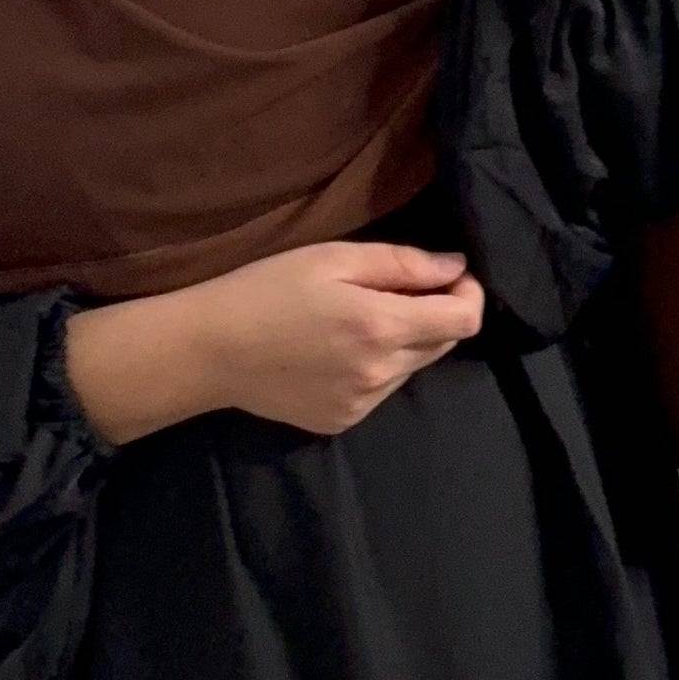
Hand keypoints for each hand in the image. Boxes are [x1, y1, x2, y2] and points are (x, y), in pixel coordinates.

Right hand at [195, 238, 485, 433]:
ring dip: (405, 342)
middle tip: (398, 290)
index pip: (465, 320)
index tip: (450, 275)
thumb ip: (402, 264)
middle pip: (445, 343)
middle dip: (437, 314)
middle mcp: (381, 374)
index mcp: (382, 328)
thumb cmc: (267, 290)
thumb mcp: (333, 259)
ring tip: (358, 320)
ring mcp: (363, 404)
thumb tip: (455, 267)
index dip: (469, 292)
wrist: (210, 351)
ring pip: (413, 367)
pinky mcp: (343, 421)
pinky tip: (337, 351)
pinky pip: (383, 389)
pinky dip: (377, 367)